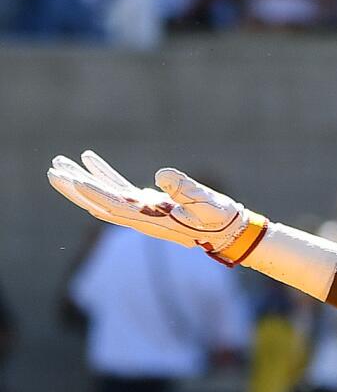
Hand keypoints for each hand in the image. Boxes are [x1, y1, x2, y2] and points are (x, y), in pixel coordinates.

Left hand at [48, 151, 256, 256]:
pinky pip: (118, 188)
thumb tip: (161, 175)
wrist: (228, 232)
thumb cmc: (220, 219)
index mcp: (152, 219)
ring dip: (80, 180)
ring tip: (59, 163)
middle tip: (53, 171)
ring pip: (103, 196)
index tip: (73, 180)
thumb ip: (187, 190)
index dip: (94, 194)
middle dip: (75, 189)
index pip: (115, 206)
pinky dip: (102, 174)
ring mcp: (142, 210)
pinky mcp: (147, 203)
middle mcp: (140, 217)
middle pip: (99, 204)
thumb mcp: (208, 204)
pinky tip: (87, 159)